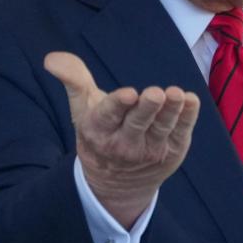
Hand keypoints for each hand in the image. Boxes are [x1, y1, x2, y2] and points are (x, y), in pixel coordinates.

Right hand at [44, 51, 199, 226]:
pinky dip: (187, 118)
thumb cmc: (100, 134)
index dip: (118, 105)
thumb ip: (73, 80)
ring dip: (171, 111)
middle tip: (156, 93)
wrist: (117, 184)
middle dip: (147, 108)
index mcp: (98, 130)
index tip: (129, 93)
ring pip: (162, 128)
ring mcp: (150, 150)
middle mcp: (123, 144)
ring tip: (178, 95)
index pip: (108, 116)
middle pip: (138, 123)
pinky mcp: (172, 152)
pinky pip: (181, 134)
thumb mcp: (82, 109)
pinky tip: (191, 101)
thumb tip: (51, 58)